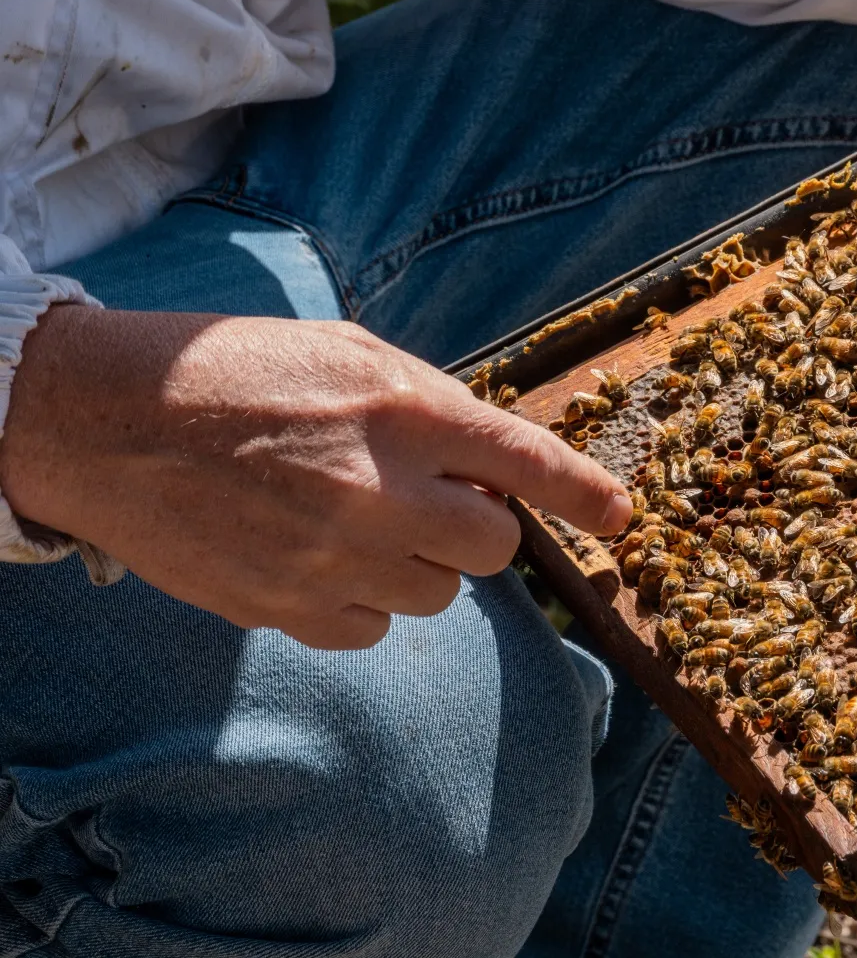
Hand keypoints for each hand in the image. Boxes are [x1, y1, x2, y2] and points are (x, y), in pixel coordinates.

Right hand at [0, 307, 631, 648]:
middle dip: (477, 528)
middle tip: (428, 500)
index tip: (618, 516)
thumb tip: (495, 460)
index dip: (584, 494)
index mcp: (404, 411)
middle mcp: (380, 489)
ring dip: (417, 564)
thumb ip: (432, 405)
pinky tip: (316, 556)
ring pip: (436, 595)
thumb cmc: (240, 373)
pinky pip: (371, 630)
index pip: (526, 462)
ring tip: (350, 519)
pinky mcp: (285, 608)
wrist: (109, 420)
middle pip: (493, 548)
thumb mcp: (351, 355)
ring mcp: (332, 557)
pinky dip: (362, 601)